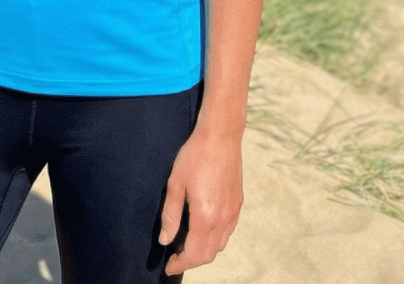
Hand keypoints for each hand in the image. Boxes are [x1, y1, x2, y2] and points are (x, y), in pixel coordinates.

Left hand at [159, 125, 243, 274]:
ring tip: (186, 241)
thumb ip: (170, 215)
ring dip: (203, 250)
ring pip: (219, 245)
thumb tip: (165, 240)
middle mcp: (222, 220)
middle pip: (208, 255)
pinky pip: (228, 231)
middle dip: (191, 260)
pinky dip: (215, 238)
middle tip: (175, 254)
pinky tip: (203, 227)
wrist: (221, 136)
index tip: (169, 266)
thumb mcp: (175, 183)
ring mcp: (233, 213)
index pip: (194, 254)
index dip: (180, 264)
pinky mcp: (238, 204)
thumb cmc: (195, 156)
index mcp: (205, 217)